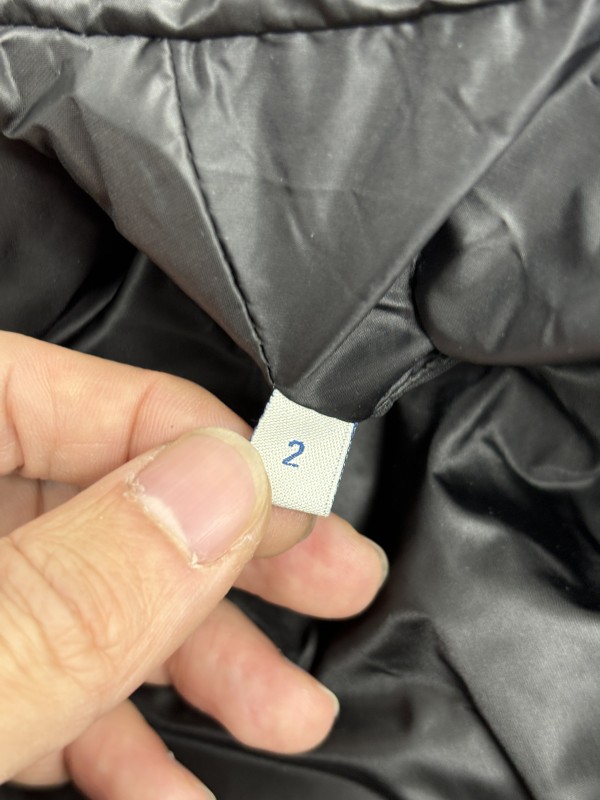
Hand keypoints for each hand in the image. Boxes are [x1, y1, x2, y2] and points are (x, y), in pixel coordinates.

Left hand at [0, 333, 386, 798]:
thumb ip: (86, 582)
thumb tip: (227, 489)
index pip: (94, 395)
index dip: (216, 452)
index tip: (300, 519)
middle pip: (116, 496)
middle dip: (235, 559)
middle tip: (335, 587)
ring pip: (97, 591)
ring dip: (199, 659)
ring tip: (286, 710)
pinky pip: (50, 668)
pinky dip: (117, 723)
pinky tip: (173, 773)